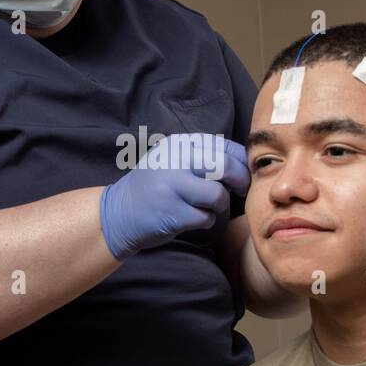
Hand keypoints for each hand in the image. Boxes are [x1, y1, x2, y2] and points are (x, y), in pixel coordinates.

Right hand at [100, 134, 249, 260]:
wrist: (119, 213)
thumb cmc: (156, 187)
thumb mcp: (174, 161)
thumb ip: (204, 156)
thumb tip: (246, 163)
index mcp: (178, 144)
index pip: (224, 147)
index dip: (242, 163)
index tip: (243, 175)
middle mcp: (173, 160)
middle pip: (224, 166)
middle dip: (240, 181)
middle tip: (240, 191)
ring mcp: (170, 187)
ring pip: (217, 194)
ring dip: (221, 205)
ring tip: (209, 207)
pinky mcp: (170, 213)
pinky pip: (206, 217)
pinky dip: (206, 221)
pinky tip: (193, 219)